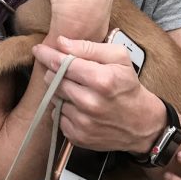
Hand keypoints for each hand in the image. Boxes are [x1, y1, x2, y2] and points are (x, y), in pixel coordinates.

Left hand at [32, 37, 165, 152]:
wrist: (141, 123)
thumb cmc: (128, 86)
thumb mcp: (119, 58)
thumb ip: (89, 47)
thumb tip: (61, 42)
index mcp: (102, 80)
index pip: (63, 63)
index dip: (48, 54)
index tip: (39, 49)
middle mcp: (90, 103)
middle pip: (54, 81)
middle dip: (57, 73)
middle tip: (69, 72)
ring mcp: (83, 123)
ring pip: (55, 99)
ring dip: (62, 92)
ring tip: (80, 91)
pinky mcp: (78, 137)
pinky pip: (58, 117)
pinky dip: (65, 110)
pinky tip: (80, 107)